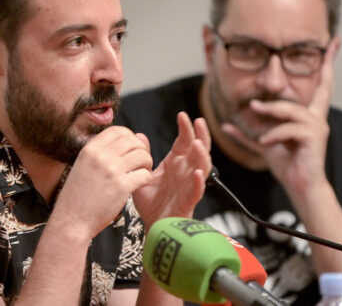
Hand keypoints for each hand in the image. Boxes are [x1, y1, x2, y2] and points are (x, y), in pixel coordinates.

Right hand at [54, 126, 152, 238]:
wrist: (71, 221)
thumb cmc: (78, 196)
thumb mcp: (83, 166)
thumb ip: (102, 153)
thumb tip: (129, 139)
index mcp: (90, 149)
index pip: (117, 131)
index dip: (129, 137)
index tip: (131, 149)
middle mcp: (100, 156)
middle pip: (133, 141)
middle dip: (141, 150)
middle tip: (140, 163)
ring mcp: (111, 170)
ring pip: (142, 155)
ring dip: (146, 164)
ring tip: (142, 172)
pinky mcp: (122, 186)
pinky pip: (145, 175)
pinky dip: (146, 178)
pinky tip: (140, 184)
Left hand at [133, 112, 211, 226]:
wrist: (152, 225)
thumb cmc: (150, 202)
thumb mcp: (143, 175)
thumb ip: (142, 156)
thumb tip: (139, 136)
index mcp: (176, 163)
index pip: (185, 141)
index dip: (186, 128)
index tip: (182, 115)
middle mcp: (185, 171)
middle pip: (199, 150)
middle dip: (201, 135)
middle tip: (199, 121)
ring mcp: (189, 185)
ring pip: (202, 168)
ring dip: (202, 156)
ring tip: (197, 144)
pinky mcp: (189, 201)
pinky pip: (197, 190)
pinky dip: (198, 182)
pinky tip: (197, 173)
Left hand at [222, 46, 337, 198]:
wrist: (300, 186)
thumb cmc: (287, 165)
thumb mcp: (264, 144)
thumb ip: (248, 134)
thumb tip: (226, 125)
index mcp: (308, 116)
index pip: (322, 85)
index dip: (328, 63)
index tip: (335, 41)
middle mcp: (317, 118)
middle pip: (318, 87)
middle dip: (318, 69)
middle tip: (288, 78)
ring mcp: (317, 127)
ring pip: (290, 110)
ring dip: (269, 111)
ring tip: (252, 111)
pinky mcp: (314, 138)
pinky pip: (289, 129)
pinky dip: (273, 134)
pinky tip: (265, 142)